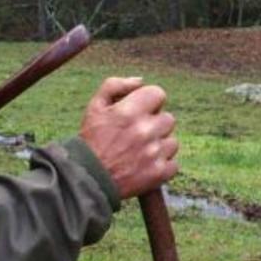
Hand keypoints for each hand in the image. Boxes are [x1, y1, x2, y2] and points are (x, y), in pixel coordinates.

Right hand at [80, 77, 178, 198]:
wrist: (87, 180)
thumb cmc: (91, 141)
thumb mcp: (95, 107)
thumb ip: (115, 86)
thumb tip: (140, 81)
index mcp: (129, 112)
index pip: (158, 94)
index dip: (150, 101)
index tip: (141, 111)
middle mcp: (145, 131)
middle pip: (168, 119)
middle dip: (155, 124)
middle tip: (138, 134)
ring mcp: (154, 153)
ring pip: (172, 142)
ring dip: (160, 145)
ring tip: (140, 151)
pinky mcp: (158, 173)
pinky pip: (174, 164)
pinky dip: (163, 165)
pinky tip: (146, 165)